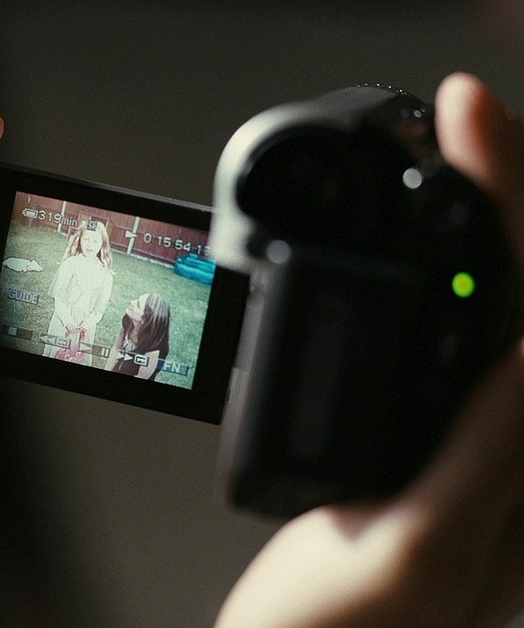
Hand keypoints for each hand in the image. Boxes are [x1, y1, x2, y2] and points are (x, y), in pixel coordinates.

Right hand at [215, 73, 523, 627]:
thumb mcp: (405, 550)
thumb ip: (485, 454)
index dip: (510, 200)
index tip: (464, 124)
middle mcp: (523, 458)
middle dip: (511, 195)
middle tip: (468, 121)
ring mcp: (486, 450)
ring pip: (504, 310)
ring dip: (492, 227)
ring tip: (464, 159)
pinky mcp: (445, 446)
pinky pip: (468, 339)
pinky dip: (457, 274)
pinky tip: (435, 250)